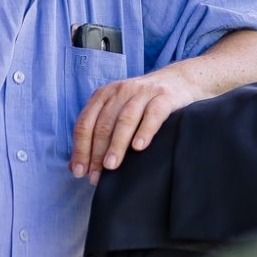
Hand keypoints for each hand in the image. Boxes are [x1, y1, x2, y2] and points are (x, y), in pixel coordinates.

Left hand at [70, 66, 202, 181]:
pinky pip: (153, 114)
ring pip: (125, 119)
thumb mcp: (119, 109)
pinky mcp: (165, 97)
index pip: (86, 122)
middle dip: (97, 152)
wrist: (181, 80)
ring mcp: (144, 92)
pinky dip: (144, 131)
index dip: (80, 148)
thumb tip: (75, 165)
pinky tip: (139, 148)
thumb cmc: (145, 102)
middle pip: (104, 124)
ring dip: (116, 144)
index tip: (78, 171)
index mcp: (105, 94)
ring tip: (111, 166)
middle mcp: (121, 91)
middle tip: (96, 176)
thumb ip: (99, 132)